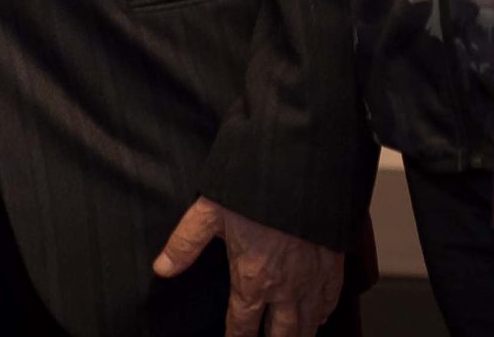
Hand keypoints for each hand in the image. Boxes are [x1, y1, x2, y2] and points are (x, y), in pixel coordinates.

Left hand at [154, 196, 343, 336]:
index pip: (242, 325)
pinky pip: (330, 301)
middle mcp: (284, 289)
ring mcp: (311, 280)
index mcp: (252, 280)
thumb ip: (185, 244)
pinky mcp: (332, 266)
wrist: (299, 172)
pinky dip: (323, 314)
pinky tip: (318, 318)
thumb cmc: (252, 192)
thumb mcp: (209, 213)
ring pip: (308, 324)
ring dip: (298, 335)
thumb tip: (161, 268)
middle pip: (281, 334)